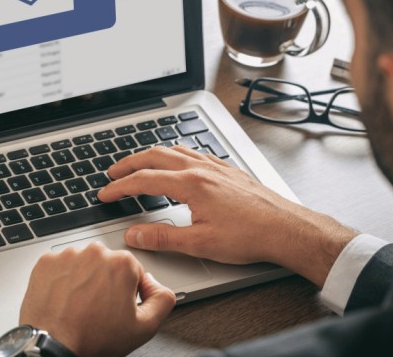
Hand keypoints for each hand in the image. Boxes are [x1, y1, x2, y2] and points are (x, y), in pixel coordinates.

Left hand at [19, 242, 174, 356]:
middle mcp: (95, 252)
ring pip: (83, 264)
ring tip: (79, 305)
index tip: (118, 306)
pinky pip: (60, 266)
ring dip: (83, 279)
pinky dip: (62, 279)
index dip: (128, 292)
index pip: (133, 271)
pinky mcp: (47, 261)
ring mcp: (68, 255)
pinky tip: (64, 299)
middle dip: (106, 282)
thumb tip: (157, 285)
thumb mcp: (144, 328)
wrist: (53, 345)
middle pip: (107, 264)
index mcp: (122, 263)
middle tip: (99, 308)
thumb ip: (163, 300)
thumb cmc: (92, 338)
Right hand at [98, 146, 356, 286]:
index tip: (105, 194)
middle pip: (154, 156)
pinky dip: (175, 153)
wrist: (287, 228)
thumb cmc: (250, 236)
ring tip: (139, 163)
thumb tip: (134, 236)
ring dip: (151, 155)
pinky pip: (194, 152)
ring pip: (174, 150)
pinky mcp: (227, 170)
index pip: (144, 180)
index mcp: (190, 184)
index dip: (120, 187)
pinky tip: (178, 161)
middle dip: (129, 163)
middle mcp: (201, 169)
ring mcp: (215, 166)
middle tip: (113, 172)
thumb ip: (162, 238)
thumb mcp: (200, 243)